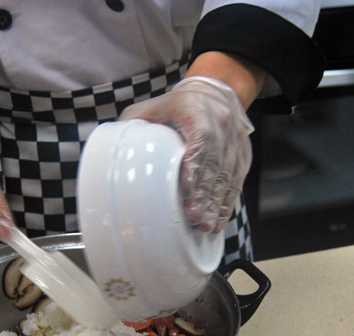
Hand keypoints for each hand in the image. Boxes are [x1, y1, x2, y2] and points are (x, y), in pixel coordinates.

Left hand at [119, 76, 253, 233]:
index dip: (196, 164)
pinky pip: (237, 182)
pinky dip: (227, 203)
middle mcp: (222, 126)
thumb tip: (111, 148)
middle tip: (195, 219)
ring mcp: (235, 143)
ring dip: (217, 204)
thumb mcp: (154, 106)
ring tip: (206, 226)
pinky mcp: (243, 156)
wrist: (216, 92)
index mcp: (198, 111)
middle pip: (216, 164)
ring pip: (229, 177)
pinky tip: (218, 220)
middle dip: (205, 195)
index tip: (187, 186)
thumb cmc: (181, 103)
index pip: (201, 138)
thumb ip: (134, 123)